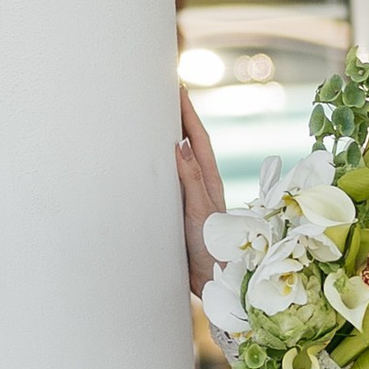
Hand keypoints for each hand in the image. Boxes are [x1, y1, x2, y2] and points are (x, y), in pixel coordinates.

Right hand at [176, 91, 225, 292]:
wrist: (215, 282)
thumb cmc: (213, 249)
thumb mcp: (200, 211)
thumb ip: (191, 179)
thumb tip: (180, 144)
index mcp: (208, 180)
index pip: (196, 137)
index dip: (187, 111)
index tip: (178, 86)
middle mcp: (201, 184)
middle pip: (189, 142)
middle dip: (179, 117)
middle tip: (166, 92)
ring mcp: (192, 198)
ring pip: (180, 160)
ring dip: (170, 138)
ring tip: (157, 118)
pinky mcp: (183, 213)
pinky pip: (171, 181)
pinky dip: (162, 166)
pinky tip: (152, 165)